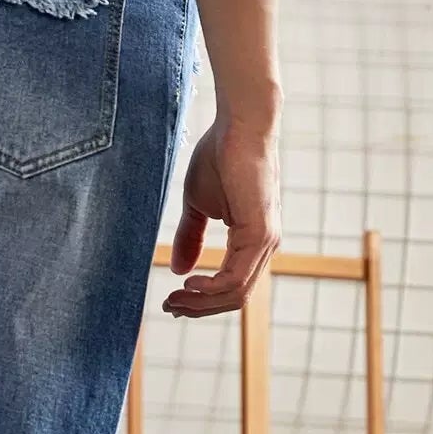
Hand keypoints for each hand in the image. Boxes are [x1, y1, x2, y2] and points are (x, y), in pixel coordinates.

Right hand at [163, 118, 280, 316]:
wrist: (238, 125)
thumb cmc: (220, 157)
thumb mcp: (197, 206)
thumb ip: (189, 238)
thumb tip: (178, 270)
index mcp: (252, 241)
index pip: (230, 287)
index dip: (200, 301)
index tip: (170, 300)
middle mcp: (264, 246)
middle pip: (233, 299)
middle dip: (198, 308)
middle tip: (168, 306)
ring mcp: (265, 241)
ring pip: (235, 294)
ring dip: (201, 303)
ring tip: (173, 299)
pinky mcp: (260, 233)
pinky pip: (235, 278)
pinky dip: (210, 288)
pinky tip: (189, 283)